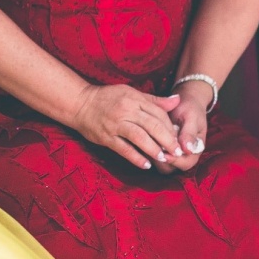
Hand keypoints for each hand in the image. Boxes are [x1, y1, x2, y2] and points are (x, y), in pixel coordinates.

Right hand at [70, 85, 184, 169]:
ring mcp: (116, 124)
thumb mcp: (131, 93)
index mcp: (134, 98)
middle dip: (167, 140)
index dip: (170, 127)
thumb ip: (154, 100)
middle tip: (177, 152)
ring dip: (154, 150)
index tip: (178, 138)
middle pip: (152, 126)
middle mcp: (126, 110)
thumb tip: (177, 101)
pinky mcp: (106, 137)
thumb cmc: (108, 98)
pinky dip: (136, 158)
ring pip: (140, 138)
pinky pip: (124, 149)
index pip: (158, 113)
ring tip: (164, 158)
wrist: (80, 103)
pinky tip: (146, 165)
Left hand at [153, 94, 207, 174]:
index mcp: (194, 151)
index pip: (185, 163)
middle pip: (170, 168)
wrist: (183, 102)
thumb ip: (189, 133)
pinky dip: (147, 149)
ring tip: (146, 141)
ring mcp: (171, 154)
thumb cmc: (190, 109)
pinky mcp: (161, 150)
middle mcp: (183, 156)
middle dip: (159, 159)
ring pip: (159, 164)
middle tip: (150, 146)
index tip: (164, 153)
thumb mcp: (192, 118)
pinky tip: (143, 137)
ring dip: (152, 155)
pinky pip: (153, 156)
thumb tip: (188, 149)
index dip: (174, 160)